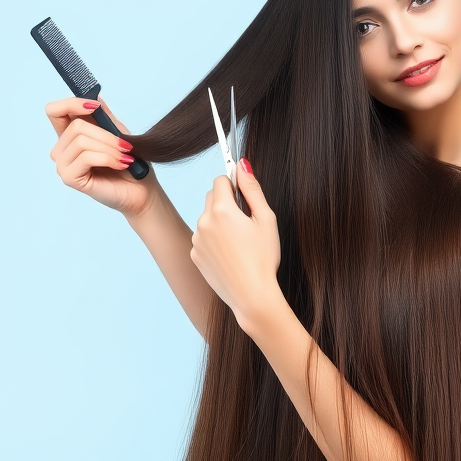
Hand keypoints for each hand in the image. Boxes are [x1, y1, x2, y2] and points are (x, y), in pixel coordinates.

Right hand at [45, 94, 158, 217]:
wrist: (140, 189)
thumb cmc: (128, 161)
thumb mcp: (117, 131)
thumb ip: (102, 114)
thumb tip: (92, 94)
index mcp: (69, 135)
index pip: (54, 111)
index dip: (72, 103)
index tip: (95, 106)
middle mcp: (61, 150)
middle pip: (75, 126)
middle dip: (106, 134)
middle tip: (125, 145)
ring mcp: (63, 164)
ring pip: (81, 141)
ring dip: (109, 147)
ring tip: (124, 157)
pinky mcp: (69, 178)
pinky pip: (86, 157)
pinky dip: (108, 158)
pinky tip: (121, 164)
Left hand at [190, 160, 282, 332]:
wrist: (251, 295)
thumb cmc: (263, 258)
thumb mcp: (266, 219)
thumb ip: (252, 189)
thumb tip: (242, 164)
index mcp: (222, 210)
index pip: (220, 180)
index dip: (234, 186)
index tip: (244, 198)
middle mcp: (203, 221)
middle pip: (212, 197)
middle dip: (226, 202)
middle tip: (245, 222)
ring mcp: (196, 239)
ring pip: (206, 218)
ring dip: (219, 222)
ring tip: (238, 243)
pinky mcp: (194, 255)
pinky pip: (202, 237)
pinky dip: (213, 240)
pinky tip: (229, 255)